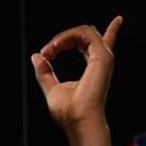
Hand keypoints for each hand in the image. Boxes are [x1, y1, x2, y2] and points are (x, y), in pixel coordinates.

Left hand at [32, 17, 122, 132]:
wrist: (78, 121)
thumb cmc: (68, 112)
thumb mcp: (52, 88)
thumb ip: (45, 72)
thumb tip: (37, 56)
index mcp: (93, 68)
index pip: (99, 44)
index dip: (108, 30)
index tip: (107, 24)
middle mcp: (100, 61)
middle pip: (85, 35)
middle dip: (63, 39)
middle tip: (46, 52)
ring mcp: (103, 57)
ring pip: (85, 31)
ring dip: (63, 37)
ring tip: (49, 51)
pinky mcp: (102, 56)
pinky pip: (85, 33)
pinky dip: (68, 36)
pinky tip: (55, 48)